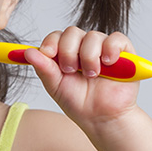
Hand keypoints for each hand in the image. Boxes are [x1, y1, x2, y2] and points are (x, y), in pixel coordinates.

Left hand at [23, 27, 140, 128]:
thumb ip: (43, 68)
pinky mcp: (124, 53)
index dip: (51, 42)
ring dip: (89, 56)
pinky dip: (111, 48)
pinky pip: (116, 39)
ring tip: (92, 75)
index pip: (57, 36)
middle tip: (71, 70)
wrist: (101, 118)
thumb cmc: (79, 103)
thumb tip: (28, 52)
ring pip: (93, 36)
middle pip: (72, 32)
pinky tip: (107, 63)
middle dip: (68, 51)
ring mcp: (103, 48)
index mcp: (66, 53)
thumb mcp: (55, 86)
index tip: (48, 54)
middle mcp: (84, 47)